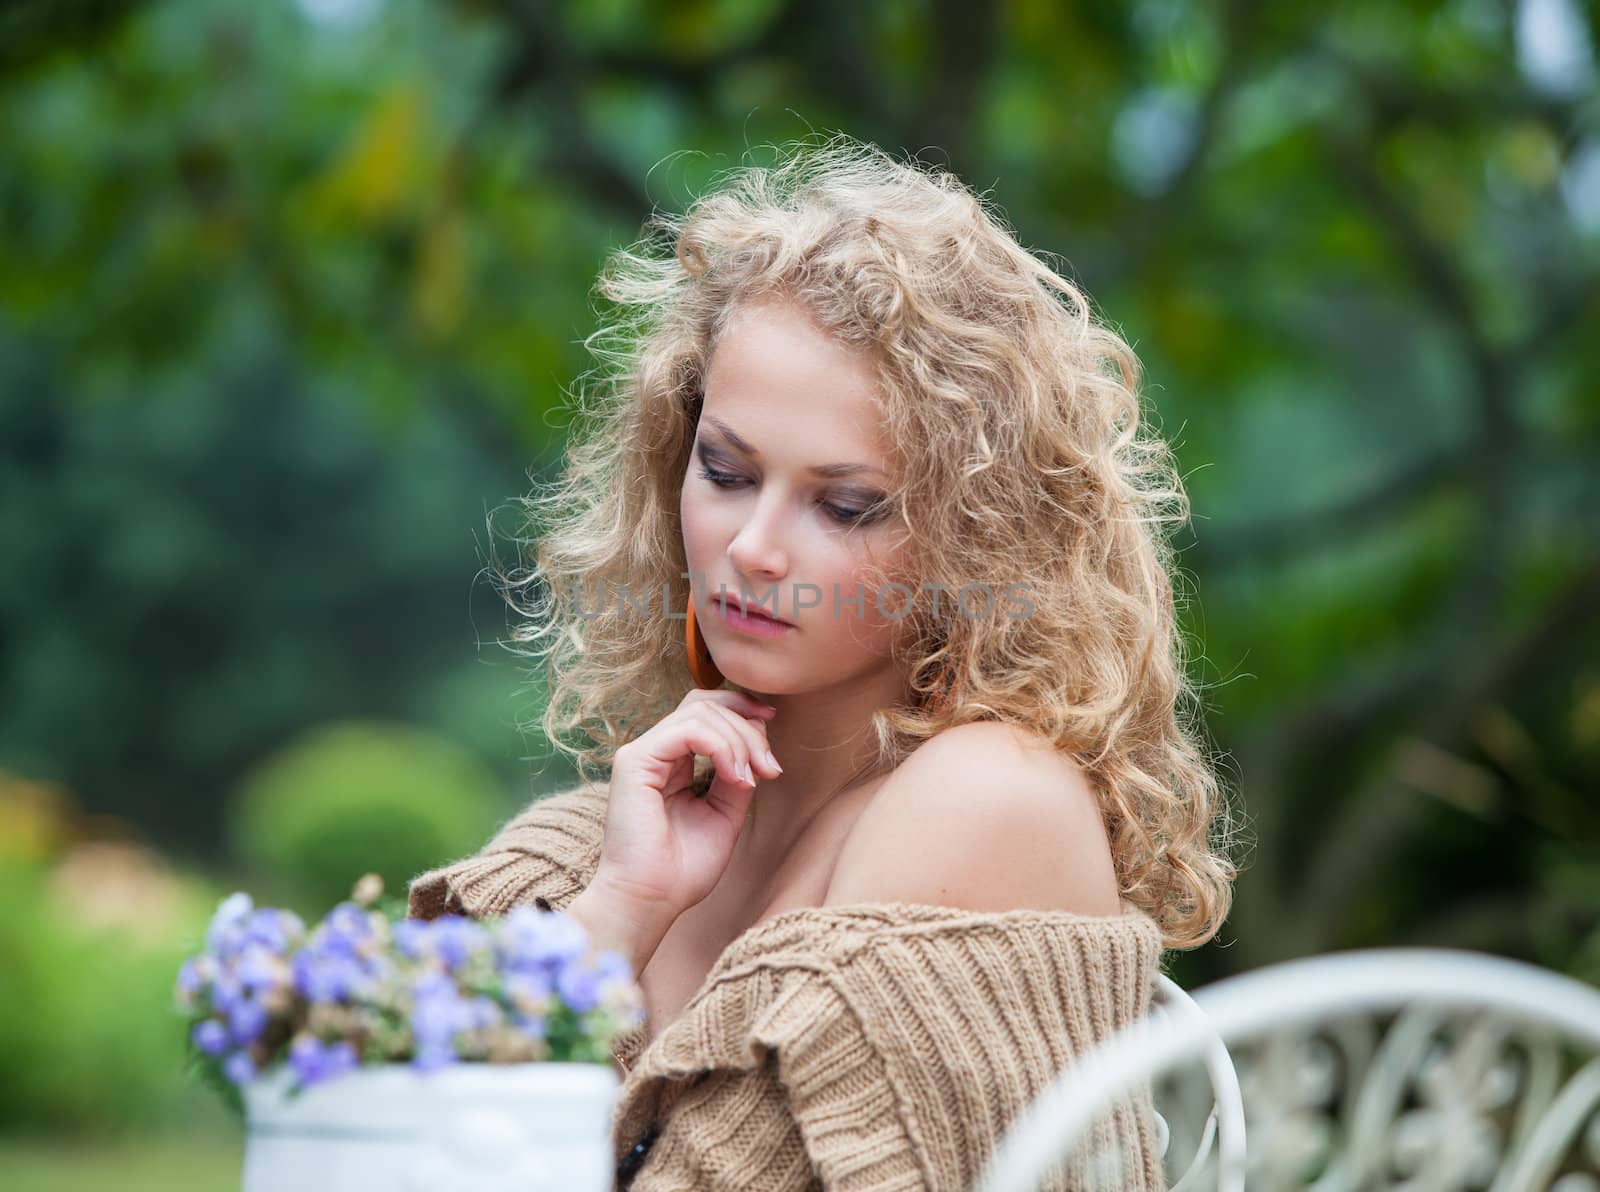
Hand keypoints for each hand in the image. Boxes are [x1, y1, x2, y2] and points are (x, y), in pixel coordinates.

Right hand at [589, 688, 783, 925]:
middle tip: (770, 765)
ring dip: (739, 740)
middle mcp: (654, 752)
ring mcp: (641, 754)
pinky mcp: (635, 762)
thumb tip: (757, 748)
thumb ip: (737, 776)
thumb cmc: (682, 870)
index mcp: (670, 762)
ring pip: (700, 712)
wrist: (651, 902)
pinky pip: (687, 730)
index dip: (743, 714)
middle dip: (748, 726)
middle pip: (705, 704)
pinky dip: (722, 747)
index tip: (772, 737)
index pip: (706, 713)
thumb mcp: (725, 814)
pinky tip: (736, 776)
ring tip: (752, 778)